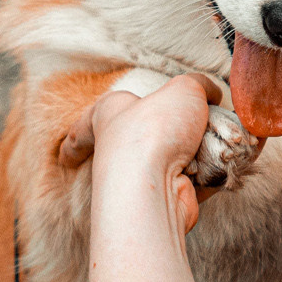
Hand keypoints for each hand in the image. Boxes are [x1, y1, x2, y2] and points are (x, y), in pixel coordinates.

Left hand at [66, 74, 222, 232]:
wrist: (156, 181)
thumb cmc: (154, 128)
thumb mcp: (183, 88)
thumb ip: (200, 85)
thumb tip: (213, 95)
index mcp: (110, 116)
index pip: (84, 127)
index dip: (75, 141)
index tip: (63, 158)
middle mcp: (121, 150)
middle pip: (149, 139)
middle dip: (176, 135)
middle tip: (192, 129)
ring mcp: (144, 177)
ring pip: (181, 157)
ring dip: (202, 150)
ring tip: (212, 144)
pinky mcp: (169, 196)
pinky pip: (198, 178)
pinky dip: (212, 171)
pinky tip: (218, 164)